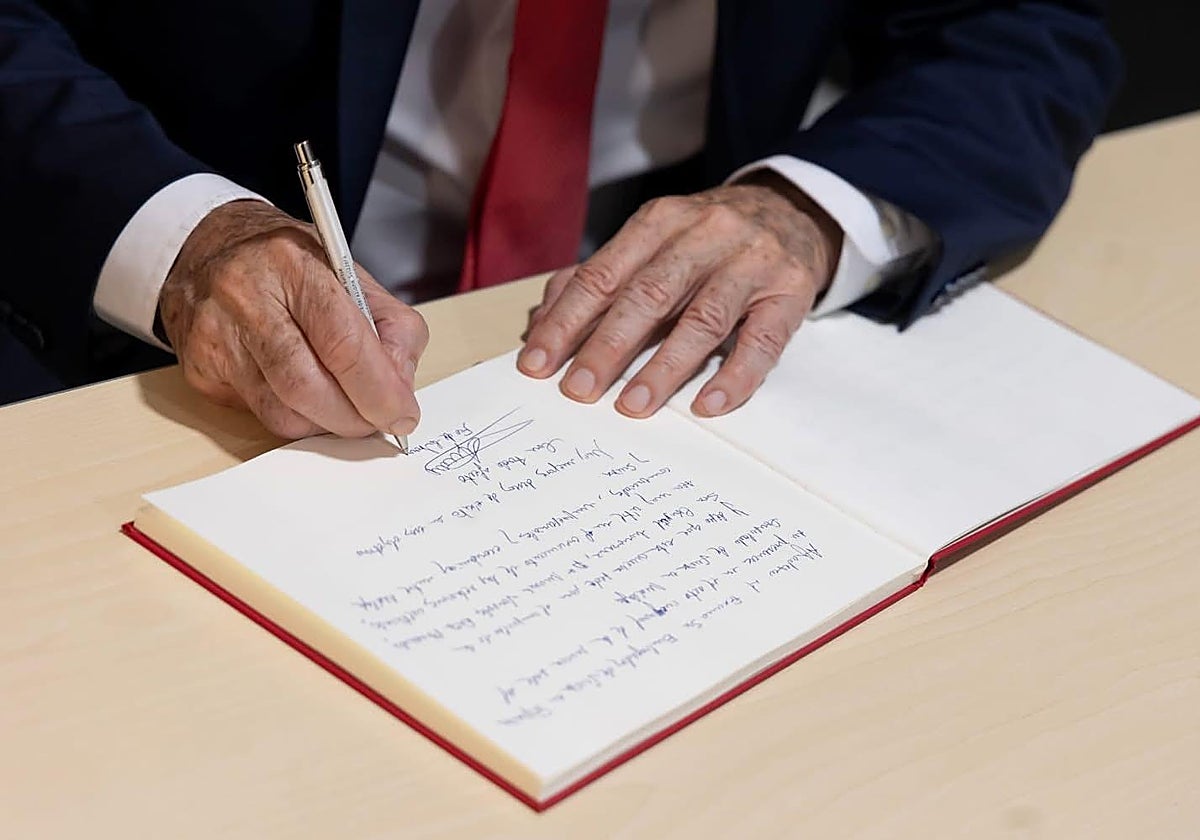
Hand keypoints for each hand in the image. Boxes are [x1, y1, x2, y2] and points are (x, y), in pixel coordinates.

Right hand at [159, 201, 427, 438]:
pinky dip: (294, 417)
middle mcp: (246, 298)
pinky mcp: (200, 370)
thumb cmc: (287, 266)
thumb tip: (400, 390)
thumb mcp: (350, 273)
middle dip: (354, 418)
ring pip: (282, 412)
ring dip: (326, 424)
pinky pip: (259, 414)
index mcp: (293, 265)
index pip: (344, 343)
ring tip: (344, 408)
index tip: (402, 414)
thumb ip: (391, 328)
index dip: (379, 390)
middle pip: (308, 387)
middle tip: (377, 422)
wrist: (208, 250)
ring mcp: (216, 337)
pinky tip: (304, 396)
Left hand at [517, 172, 842, 417]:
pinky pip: (761, 341)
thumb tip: (540, 325)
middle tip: (578, 389)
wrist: (792, 212)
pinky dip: (734, 377)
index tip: (538, 362)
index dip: (567, 321)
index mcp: (660, 221)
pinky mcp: (791, 292)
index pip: (603, 274)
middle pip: (649, 295)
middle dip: (607, 346)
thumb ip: (597, 279)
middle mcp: (706, 234)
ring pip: (702, 319)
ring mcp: (752, 262)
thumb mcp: (652, 242)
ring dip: (664, 366)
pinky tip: (707, 405)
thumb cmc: (706, 240)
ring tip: (633, 406)